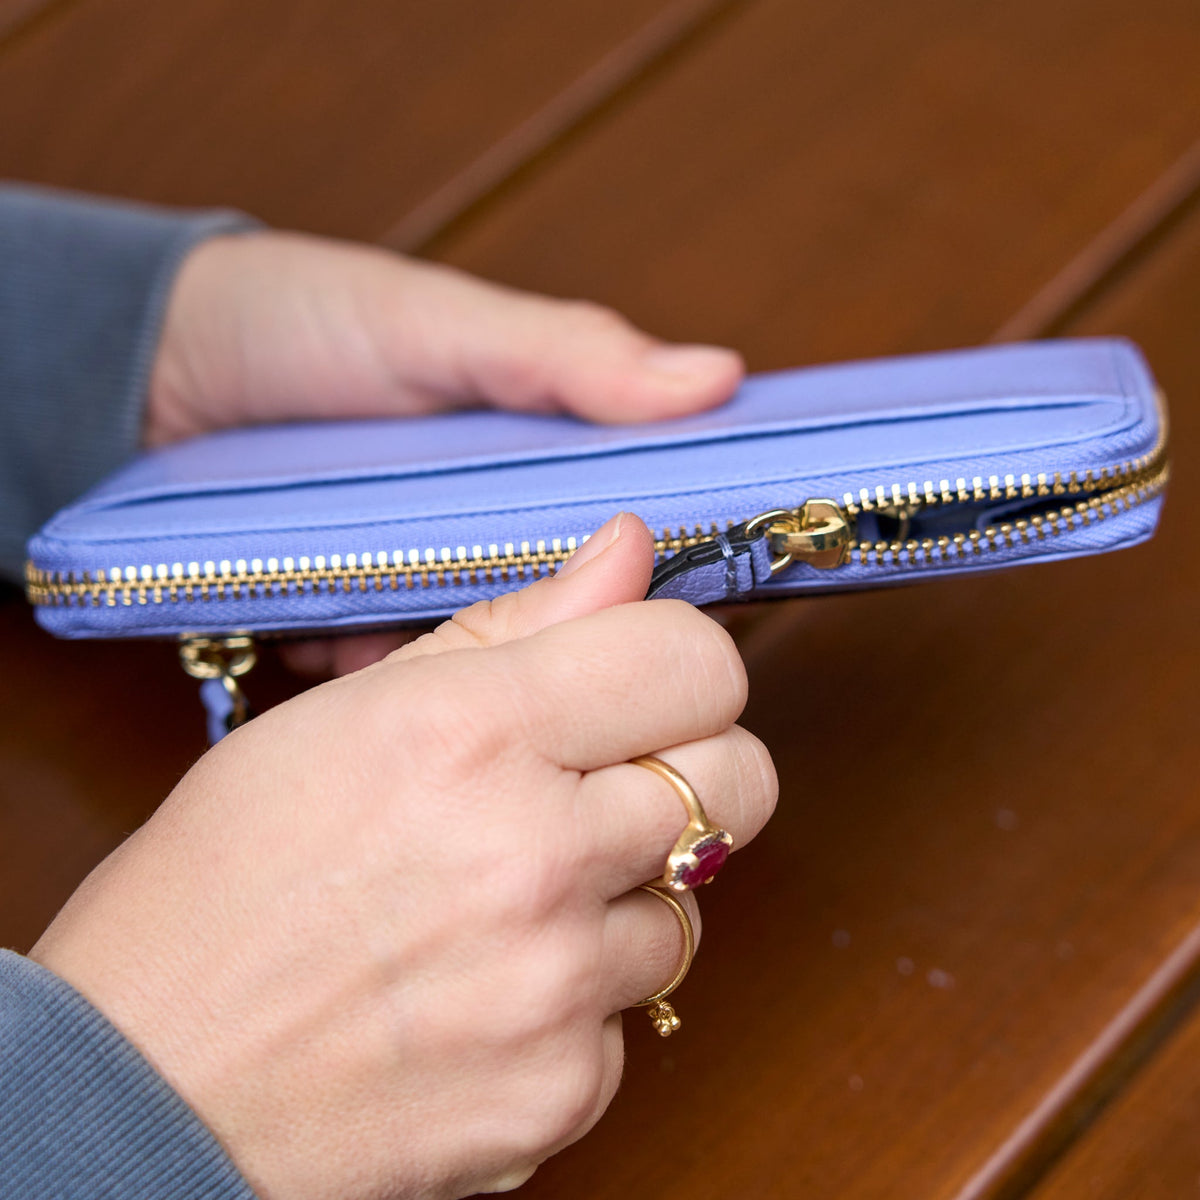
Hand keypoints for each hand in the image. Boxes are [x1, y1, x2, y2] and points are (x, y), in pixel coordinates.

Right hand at [31, 513, 776, 1199]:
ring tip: (513, 898)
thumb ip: (513, 627)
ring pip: (694, 901)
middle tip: (604, 784)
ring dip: (626, 890)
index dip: (678, 662)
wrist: (149, 1083)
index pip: (695, 659)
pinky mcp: (561, 1093)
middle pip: (742, 778)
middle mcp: (533, 856)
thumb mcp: (350, 716)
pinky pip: (634, 1012)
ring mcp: (555, 987)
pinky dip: (582, 997)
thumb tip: (626, 551)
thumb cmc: (222, 886)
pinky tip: (491, 986)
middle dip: (692, 768)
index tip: (640, 682)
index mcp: (471, 733)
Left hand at [145, 230, 744, 675]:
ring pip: (482, 659)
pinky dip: (373, 670)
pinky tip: (339, 643)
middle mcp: (498, 535)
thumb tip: (715, 377)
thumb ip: (567, 356)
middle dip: (558, 639)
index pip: (645, 531)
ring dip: (460, 662)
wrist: (150, 373)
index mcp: (546, 462)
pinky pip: (391, 676)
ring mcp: (426, 587)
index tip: (701, 611)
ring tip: (412, 632)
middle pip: (567, 615)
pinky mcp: (358, 626)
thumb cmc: (304, 322)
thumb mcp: (440, 326)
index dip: (680, 573)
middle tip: (525, 630)